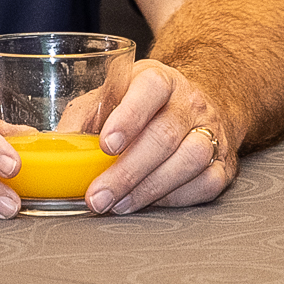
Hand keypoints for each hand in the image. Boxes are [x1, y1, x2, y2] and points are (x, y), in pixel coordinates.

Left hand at [79, 58, 236, 212]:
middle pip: (164, 136)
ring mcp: (212, 132)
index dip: (128, 118)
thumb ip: (84, 115)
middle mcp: (190, 103)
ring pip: (190, 161)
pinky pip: (207, 183)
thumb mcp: (110, 95)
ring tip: (118, 204)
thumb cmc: (139, 104)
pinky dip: (176, 198)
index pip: (149, 90)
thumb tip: (57, 144)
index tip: (106, 145)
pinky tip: (148, 204)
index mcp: (159, 79)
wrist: (193, 107)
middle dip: (128, 172)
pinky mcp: (226, 163)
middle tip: (98, 195)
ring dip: (150, 189)